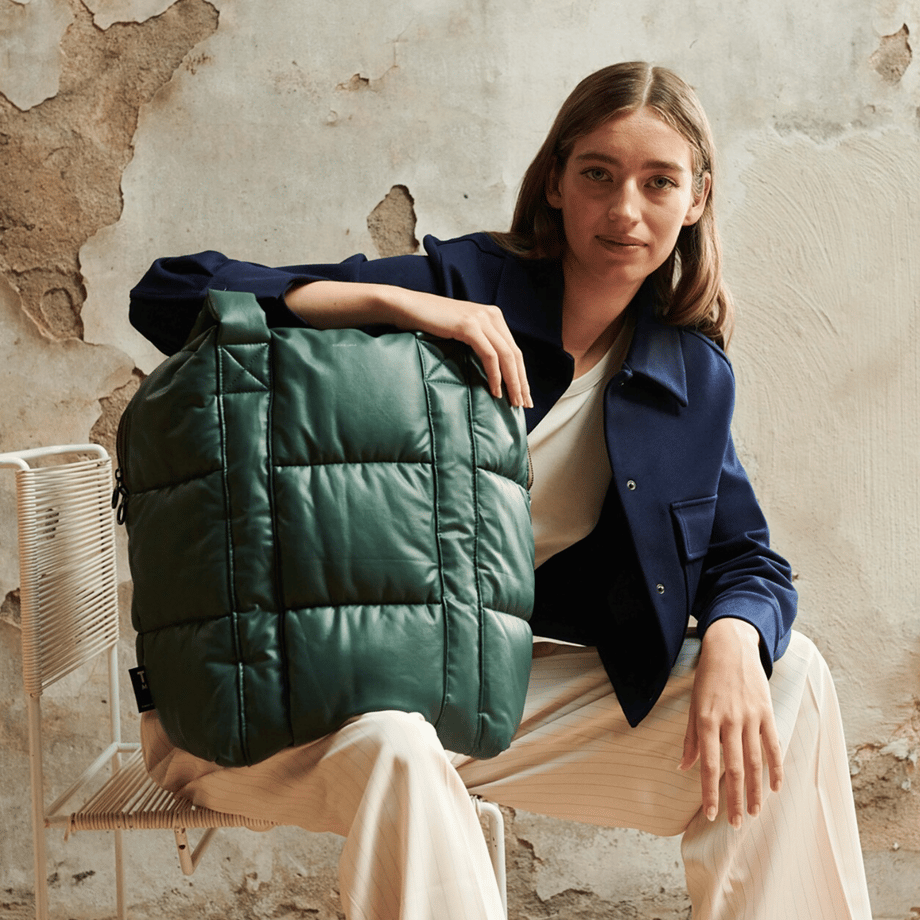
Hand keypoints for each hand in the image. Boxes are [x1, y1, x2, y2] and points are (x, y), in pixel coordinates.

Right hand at [387, 287, 531, 407]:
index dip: (521, 374)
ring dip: (512, 382)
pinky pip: (490, 355)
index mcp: (493, 316)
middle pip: (515, 354)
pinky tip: (496, 390)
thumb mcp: (460, 331)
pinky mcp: (469, 326)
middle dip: (521, 382)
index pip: (514, 350)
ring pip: (506, 356)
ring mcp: (481, 319)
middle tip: (524, 404)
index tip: (524, 395)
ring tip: (513, 401)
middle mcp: (492, 315)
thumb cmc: (429, 323)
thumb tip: (490, 369)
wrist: (408, 307)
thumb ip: (478, 342)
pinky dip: (495, 375)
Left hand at [678, 617, 782, 827]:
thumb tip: (683, 767)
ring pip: (755, 762)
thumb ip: (691, 738)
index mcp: (706, 720)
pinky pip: (773, 745)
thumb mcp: (694, 705)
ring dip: (756, 790)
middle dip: (735, 799)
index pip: (708, 764)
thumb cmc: (708, 678)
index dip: (709, 791)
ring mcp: (750, 717)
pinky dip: (775, 768)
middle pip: (734, 768)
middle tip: (736, 824)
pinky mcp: (767, 712)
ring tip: (754, 812)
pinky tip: (775, 787)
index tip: (711, 814)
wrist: (731, 647)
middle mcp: (729, 721)